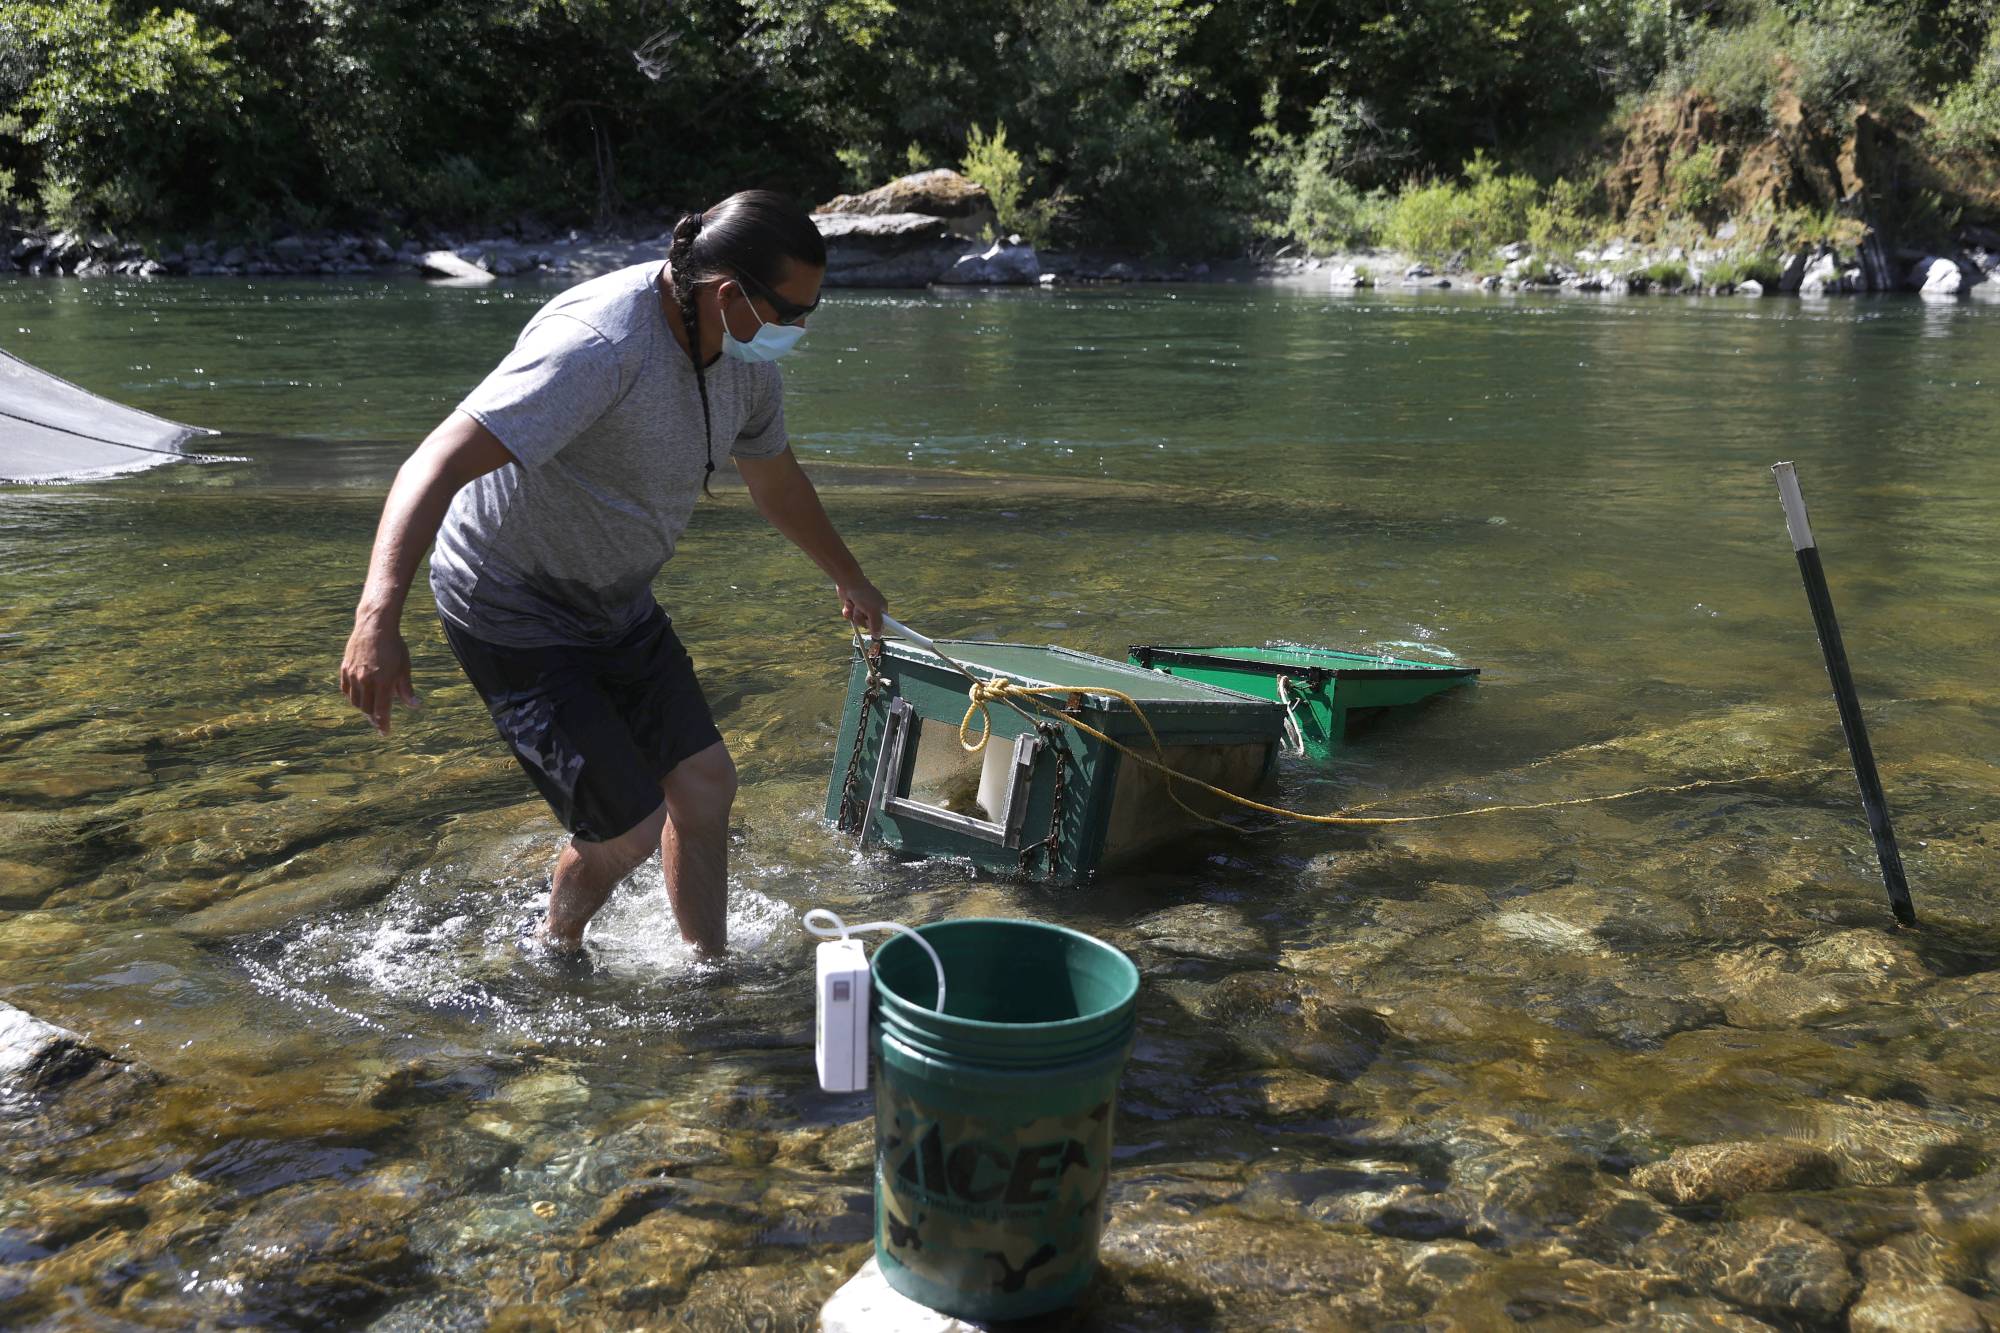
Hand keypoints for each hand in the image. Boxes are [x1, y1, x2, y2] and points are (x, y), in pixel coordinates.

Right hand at [340, 615, 421, 735]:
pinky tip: (360, 697)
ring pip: (355, 701)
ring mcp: (353, 674)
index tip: (386, 733)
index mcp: (382, 681)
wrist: (374, 626)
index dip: (383, 724)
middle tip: (380, 721)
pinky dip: (352, 696)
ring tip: (371, 709)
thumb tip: (415, 706)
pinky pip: (346, 690)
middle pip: (367, 709)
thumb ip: (406, 689)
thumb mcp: (404, 667)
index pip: (381, 710)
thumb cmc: (394, 646)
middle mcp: (365, 680)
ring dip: (363, 708)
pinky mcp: (345, 668)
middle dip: (373, 718)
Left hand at [838, 577, 886, 636]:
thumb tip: (877, 636)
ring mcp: (862, 609)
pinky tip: (848, 604)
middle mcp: (873, 610)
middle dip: (862, 620)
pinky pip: (849, 617)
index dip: (878, 629)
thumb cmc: (863, 594)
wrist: (849, 582)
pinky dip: (848, 612)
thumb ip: (876, 624)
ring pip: (857, 622)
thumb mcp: (873, 610)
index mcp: (882, 609)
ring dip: (854, 615)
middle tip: (862, 611)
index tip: (878, 637)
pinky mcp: (853, 608)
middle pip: (868, 626)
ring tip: (855, 605)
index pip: (883, 625)